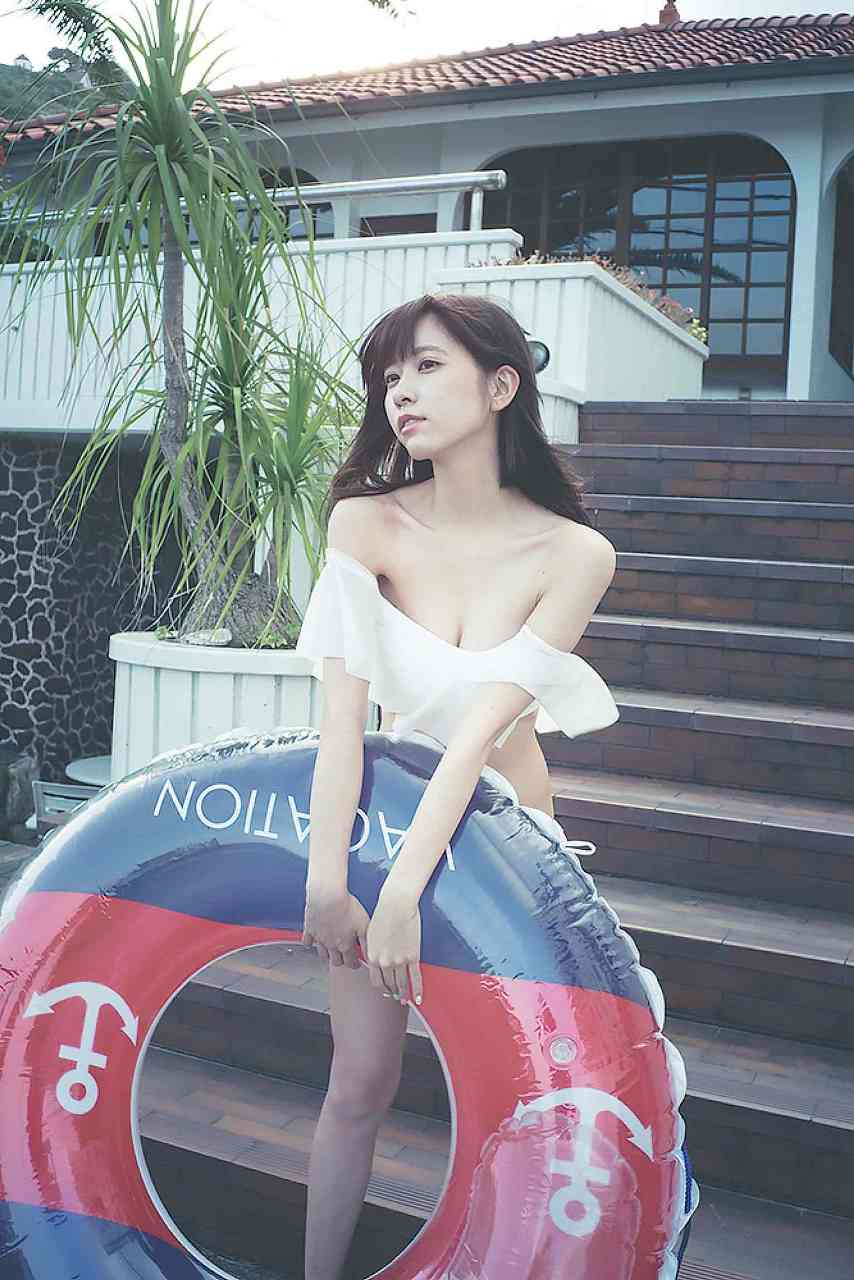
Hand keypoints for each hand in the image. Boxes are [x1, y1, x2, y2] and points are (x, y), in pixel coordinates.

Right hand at [302, 887, 369, 968]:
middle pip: (335, 961)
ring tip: (331, 952)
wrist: (327, 896)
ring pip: (322, 954)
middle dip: (341, 961)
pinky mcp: (309, 929)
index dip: (354, 964)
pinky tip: (314, 941)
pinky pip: (308, 941)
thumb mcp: (364, 924)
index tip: (355, 964)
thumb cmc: (347, 907)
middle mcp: (331, 945)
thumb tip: (370, 955)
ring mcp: (319, 938)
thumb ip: (366, 942)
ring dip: (327, 955)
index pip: (350, 962)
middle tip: (344, 959)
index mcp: (345, 945)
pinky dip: (311, 943)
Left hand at [365, 888, 422, 1004]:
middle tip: (396, 997)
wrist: (396, 904)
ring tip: (406, 1000)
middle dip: (392, 991)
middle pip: (389, 984)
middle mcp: (384, 962)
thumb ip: (371, 950)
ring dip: (404, 994)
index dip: (382, 987)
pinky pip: (415, 978)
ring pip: (402, 984)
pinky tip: (418, 998)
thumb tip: (374, 958)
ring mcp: (399, 961)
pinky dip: (417, 990)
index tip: (385, 990)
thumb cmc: (383, 914)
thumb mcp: (370, 934)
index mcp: (372, 957)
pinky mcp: (413, 956)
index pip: (376, 980)